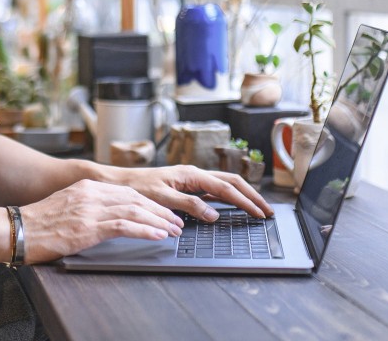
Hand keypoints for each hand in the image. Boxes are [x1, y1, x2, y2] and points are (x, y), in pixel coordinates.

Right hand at [18, 179, 184, 263]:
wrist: (15, 230)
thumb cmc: (37, 225)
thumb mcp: (65, 207)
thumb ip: (86, 207)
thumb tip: (107, 217)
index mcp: (86, 187)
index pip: (126, 192)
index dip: (149, 202)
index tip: (163, 211)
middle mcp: (91, 194)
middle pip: (135, 199)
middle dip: (160, 210)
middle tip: (176, 221)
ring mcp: (90, 210)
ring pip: (135, 210)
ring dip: (159, 221)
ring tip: (173, 229)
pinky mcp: (88, 227)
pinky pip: (125, 226)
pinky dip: (146, 230)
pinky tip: (158, 235)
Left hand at [106, 165, 274, 222]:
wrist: (120, 183)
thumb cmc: (136, 189)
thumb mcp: (162, 199)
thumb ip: (189, 206)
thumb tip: (214, 214)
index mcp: (191, 174)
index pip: (226, 188)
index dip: (245, 201)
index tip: (259, 212)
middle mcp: (194, 174)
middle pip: (232, 181)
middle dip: (252, 195)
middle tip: (267, 210)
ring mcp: (192, 179)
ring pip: (225, 184)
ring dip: (243, 195)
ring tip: (257, 207)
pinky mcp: (188, 185)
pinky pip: (214, 190)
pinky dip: (229, 197)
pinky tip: (234, 205)